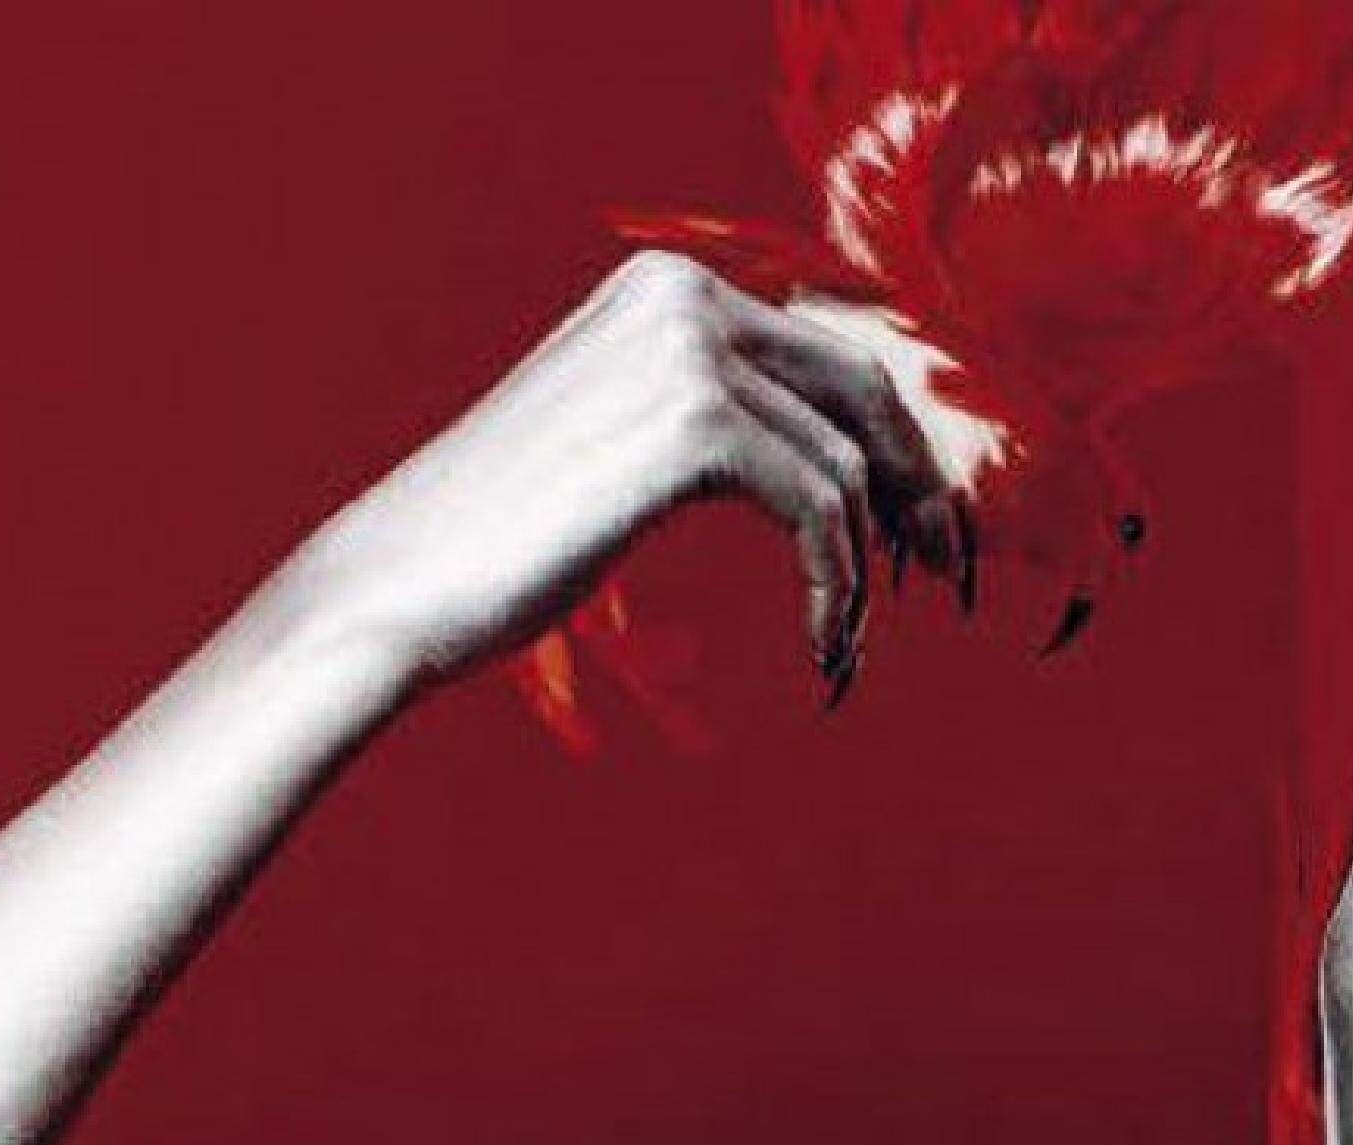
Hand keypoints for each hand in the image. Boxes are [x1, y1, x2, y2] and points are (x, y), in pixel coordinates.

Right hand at [297, 249, 977, 710]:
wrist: (410, 578)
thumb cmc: (506, 538)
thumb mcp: (620, 444)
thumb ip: (708, 417)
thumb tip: (823, 457)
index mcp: (668, 287)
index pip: (827, 352)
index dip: (894, 446)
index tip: (920, 535)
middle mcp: (685, 294)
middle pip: (862, 390)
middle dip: (917, 492)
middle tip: (942, 582)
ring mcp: (689, 350)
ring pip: (847, 463)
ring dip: (867, 571)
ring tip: (847, 648)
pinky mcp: (694, 425)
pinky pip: (821, 509)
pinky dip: (839, 589)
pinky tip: (824, 649)